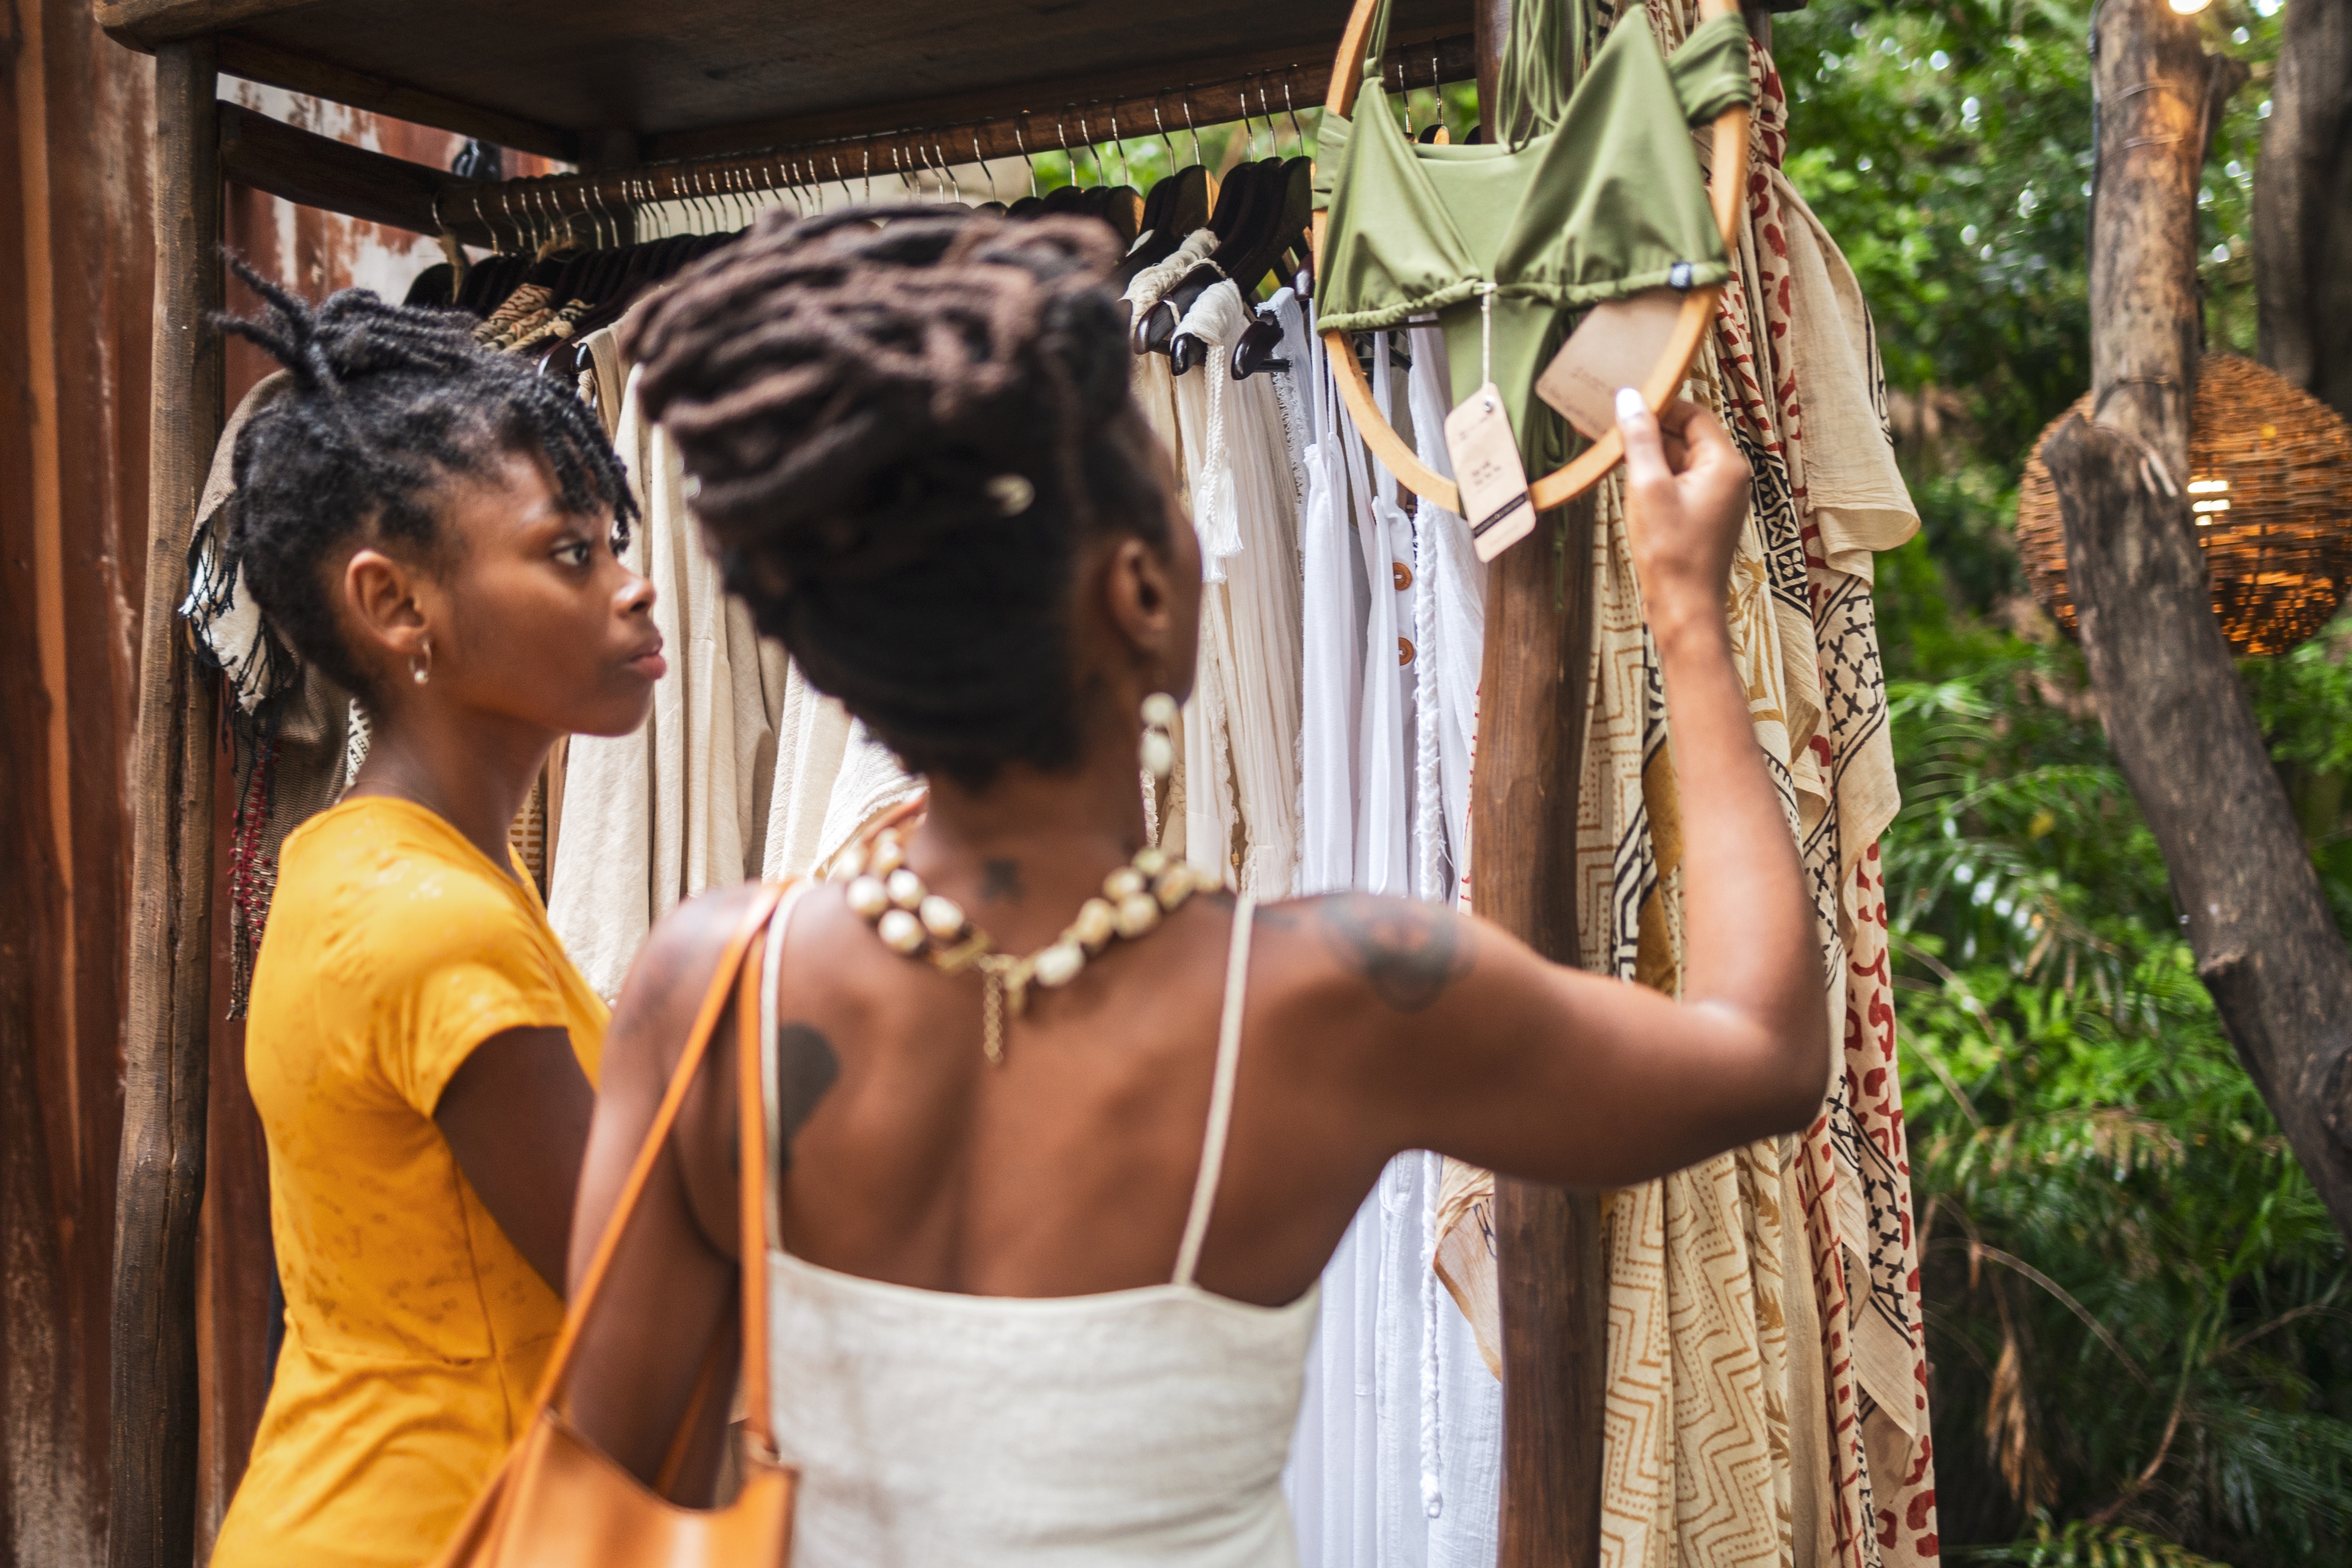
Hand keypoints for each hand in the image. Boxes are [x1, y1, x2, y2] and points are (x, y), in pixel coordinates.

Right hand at [1615, 389, 1749, 636]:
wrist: (1683, 609)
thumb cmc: (1670, 553)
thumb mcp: (1647, 487)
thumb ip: (1639, 439)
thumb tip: (1630, 399)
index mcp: (1725, 463)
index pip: (1693, 414)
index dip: (1658, 407)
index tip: (1624, 405)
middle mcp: (1728, 477)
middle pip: (1686, 436)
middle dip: (1648, 432)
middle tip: (1608, 428)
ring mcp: (1717, 498)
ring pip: (1679, 461)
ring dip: (1647, 456)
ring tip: (1609, 454)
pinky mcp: (1703, 516)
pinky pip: (1678, 484)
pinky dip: (1653, 479)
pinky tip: (1625, 483)